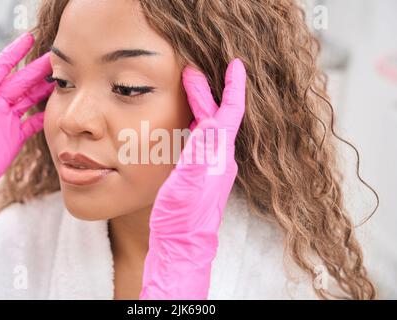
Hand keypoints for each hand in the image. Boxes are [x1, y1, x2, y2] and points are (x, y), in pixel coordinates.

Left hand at [0, 32, 53, 248]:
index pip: (1, 69)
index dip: (14, 54)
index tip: (28, 39)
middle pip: (21, 82)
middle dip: (38, 70)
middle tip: (56, 60)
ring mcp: (6, 121)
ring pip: (29, 100)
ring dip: (44, 90)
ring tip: (61, 81)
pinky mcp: (14, 138)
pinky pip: (32, 124)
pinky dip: (43, 116)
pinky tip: (54, 110)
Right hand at [139, 58, 246, 298]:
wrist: (181, 245)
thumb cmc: (183, 217)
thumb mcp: (189, 181)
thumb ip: (201, 151)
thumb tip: (213, 120)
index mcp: (219, 157)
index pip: (231, 114)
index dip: (234, 87)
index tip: (236, 64)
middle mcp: (219, 160)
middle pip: (217, 117)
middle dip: (207, 92)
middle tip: (191, 71)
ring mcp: (211, 168)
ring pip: (210, 127)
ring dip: (202, 105)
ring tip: (192, 88)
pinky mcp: (200, 175)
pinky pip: (202, 141)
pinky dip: (195, 123)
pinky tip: (188, 123)